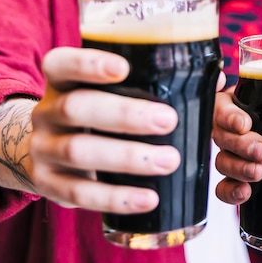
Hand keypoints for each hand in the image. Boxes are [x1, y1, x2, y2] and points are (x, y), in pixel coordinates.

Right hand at [31, 47, 225, 212]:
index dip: (88, 63)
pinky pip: (80, 194)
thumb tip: (217, 79)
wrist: (46, 154)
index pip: (62, 64)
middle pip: (77, 108)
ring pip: (79, 152)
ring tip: (169, 161)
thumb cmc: (99, 117)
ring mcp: (43, 150)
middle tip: (169, 121)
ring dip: (128, 157)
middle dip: (125, 115)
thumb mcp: (113, 96)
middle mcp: (47, 112)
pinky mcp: (49, 185)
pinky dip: (117, 198)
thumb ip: (159, 85)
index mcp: (62, 82)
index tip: (123, 68)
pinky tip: (149, 199)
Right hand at [213, 87, 261, 204]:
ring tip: (260, 173)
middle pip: (221, 136)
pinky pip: (222, 187)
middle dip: (242, 145)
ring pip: (222, 161)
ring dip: (239, 168)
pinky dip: (231, 191)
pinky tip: (246, 193)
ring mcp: (229, 154)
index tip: (245, 124)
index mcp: (240, 104)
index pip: (222, 106)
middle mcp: (230, 129)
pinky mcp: (233, 178)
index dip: (229, 115)